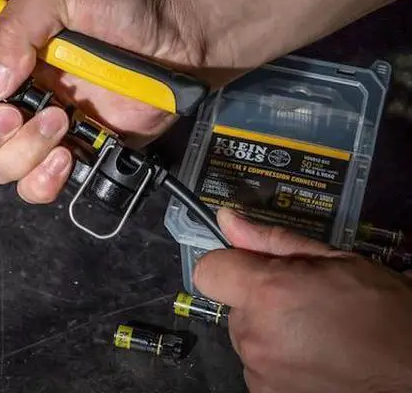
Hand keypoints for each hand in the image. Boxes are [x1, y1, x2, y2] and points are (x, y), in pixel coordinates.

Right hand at [0, 0, 214, 202]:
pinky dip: (45, 180)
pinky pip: (38, 186)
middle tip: (17, 112)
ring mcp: (42, 127)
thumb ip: (18, 21)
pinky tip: (70, 155)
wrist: (179, 38)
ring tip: (61, 121)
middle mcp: (15, 94)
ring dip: (22, 152)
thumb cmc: (123, 5)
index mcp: (2, 54)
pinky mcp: (73, 153)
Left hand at [194, 209, 411, 392]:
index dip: (227, 264)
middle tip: (303, 301)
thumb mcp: (332, 260)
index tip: (251, 267)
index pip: (209, 271)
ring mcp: (261, 373)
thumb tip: (227, 218)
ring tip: (316, 333)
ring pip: (248, 336)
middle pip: (233, 305)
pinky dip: (279, 360)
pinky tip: (316, 357)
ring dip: (270, 331)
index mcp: (266, 294)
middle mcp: (254, 336)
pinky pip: (260, 366)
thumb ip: (270, 241)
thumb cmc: (382, 311)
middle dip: (260, 299)